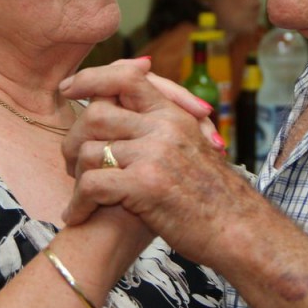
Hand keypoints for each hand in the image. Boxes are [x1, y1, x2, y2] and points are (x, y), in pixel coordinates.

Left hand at [58, 60, 266, 267]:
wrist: (239, 231)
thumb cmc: (213, 197)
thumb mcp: (191, 148)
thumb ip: (160, 129)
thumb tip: (130, 111)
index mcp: (173, 114)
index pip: (126, 76)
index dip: (91, 78)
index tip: (67, 89)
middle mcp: (164, 127)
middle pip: (96, 114)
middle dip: (72, 140)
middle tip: (68, 163)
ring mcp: (155, 154)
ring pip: (89, 151)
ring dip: (76, 178)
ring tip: (78, 197)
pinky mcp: (146, 185)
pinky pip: (92, 184)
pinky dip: (78, 204)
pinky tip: (77, 217)